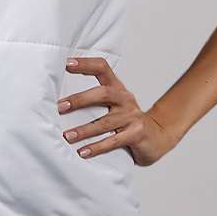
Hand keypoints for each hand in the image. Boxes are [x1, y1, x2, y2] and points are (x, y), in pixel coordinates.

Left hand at [57, 56, 179, 165]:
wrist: (158, 136)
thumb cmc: (127, 120)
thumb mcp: (113, 105)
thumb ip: (93, 101)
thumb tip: (58, 102)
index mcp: (117, 89)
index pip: (102, 68)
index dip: (85, 64)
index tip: (67, 63)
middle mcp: (125, 99)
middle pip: (103, 93)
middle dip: (80, 99)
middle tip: (60, 106)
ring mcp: (132, 116)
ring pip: (106, 122)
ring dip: (84, 130)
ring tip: (67, 136)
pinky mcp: (137, 134)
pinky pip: (114, 141)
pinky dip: (97, 147)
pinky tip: (83, 152)